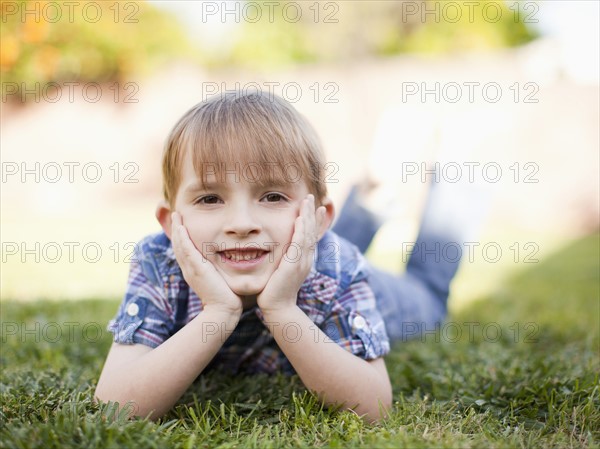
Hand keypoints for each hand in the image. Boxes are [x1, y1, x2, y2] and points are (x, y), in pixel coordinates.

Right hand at [171, 212, 242, 315]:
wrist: (223, 311)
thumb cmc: (227, 297)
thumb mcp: (221, 278)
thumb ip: (221, 269)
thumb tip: (230, 260)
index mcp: (193, 271)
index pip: (184, 250)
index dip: (181, 237)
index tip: (182, 224)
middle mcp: (189, 269)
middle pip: (178, 245)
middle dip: (176, 230)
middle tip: (175, 215)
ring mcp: (190, 269)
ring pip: (179, 245)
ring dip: (177, 229)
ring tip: (176, 216)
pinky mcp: (196, 269)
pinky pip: (186, 250)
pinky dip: (182, 237)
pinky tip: (181, 226)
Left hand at [257, 194, 324, 313]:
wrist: (278, 309)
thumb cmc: (275, 292)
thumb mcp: (281, 272)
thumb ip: (282, 261)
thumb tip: (278, 252)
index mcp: (303, 260)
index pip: (310, 236)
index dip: (313, 220)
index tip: (315, 207)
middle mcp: (305, 259)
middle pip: (311, 231)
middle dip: (311, 213)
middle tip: (311, 197)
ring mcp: (301, 262)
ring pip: (307, 234)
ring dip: (307, 216)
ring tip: (307, 202)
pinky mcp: (293, 265)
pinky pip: (298, 244)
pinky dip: (300, 230)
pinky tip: (300, 219)